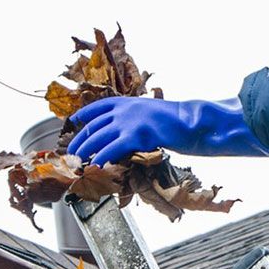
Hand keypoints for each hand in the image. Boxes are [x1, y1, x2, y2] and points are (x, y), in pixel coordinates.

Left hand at [67, 96, 268, 164]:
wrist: (195, 121)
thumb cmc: (181, 121)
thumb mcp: (155, 114)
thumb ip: (140, 118)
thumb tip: (130, 129)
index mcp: (130, 101)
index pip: (99, 106)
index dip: (84, 115)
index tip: (75, 121)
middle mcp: (125, 109)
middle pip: (94, 125)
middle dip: (80, 139)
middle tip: (72, 152)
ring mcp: (130, 121)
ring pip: (98, 137)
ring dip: (85, 151)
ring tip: (77, 162)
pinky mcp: (136, 135)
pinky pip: (111, 149)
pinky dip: (101, 158)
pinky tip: (96, 166)